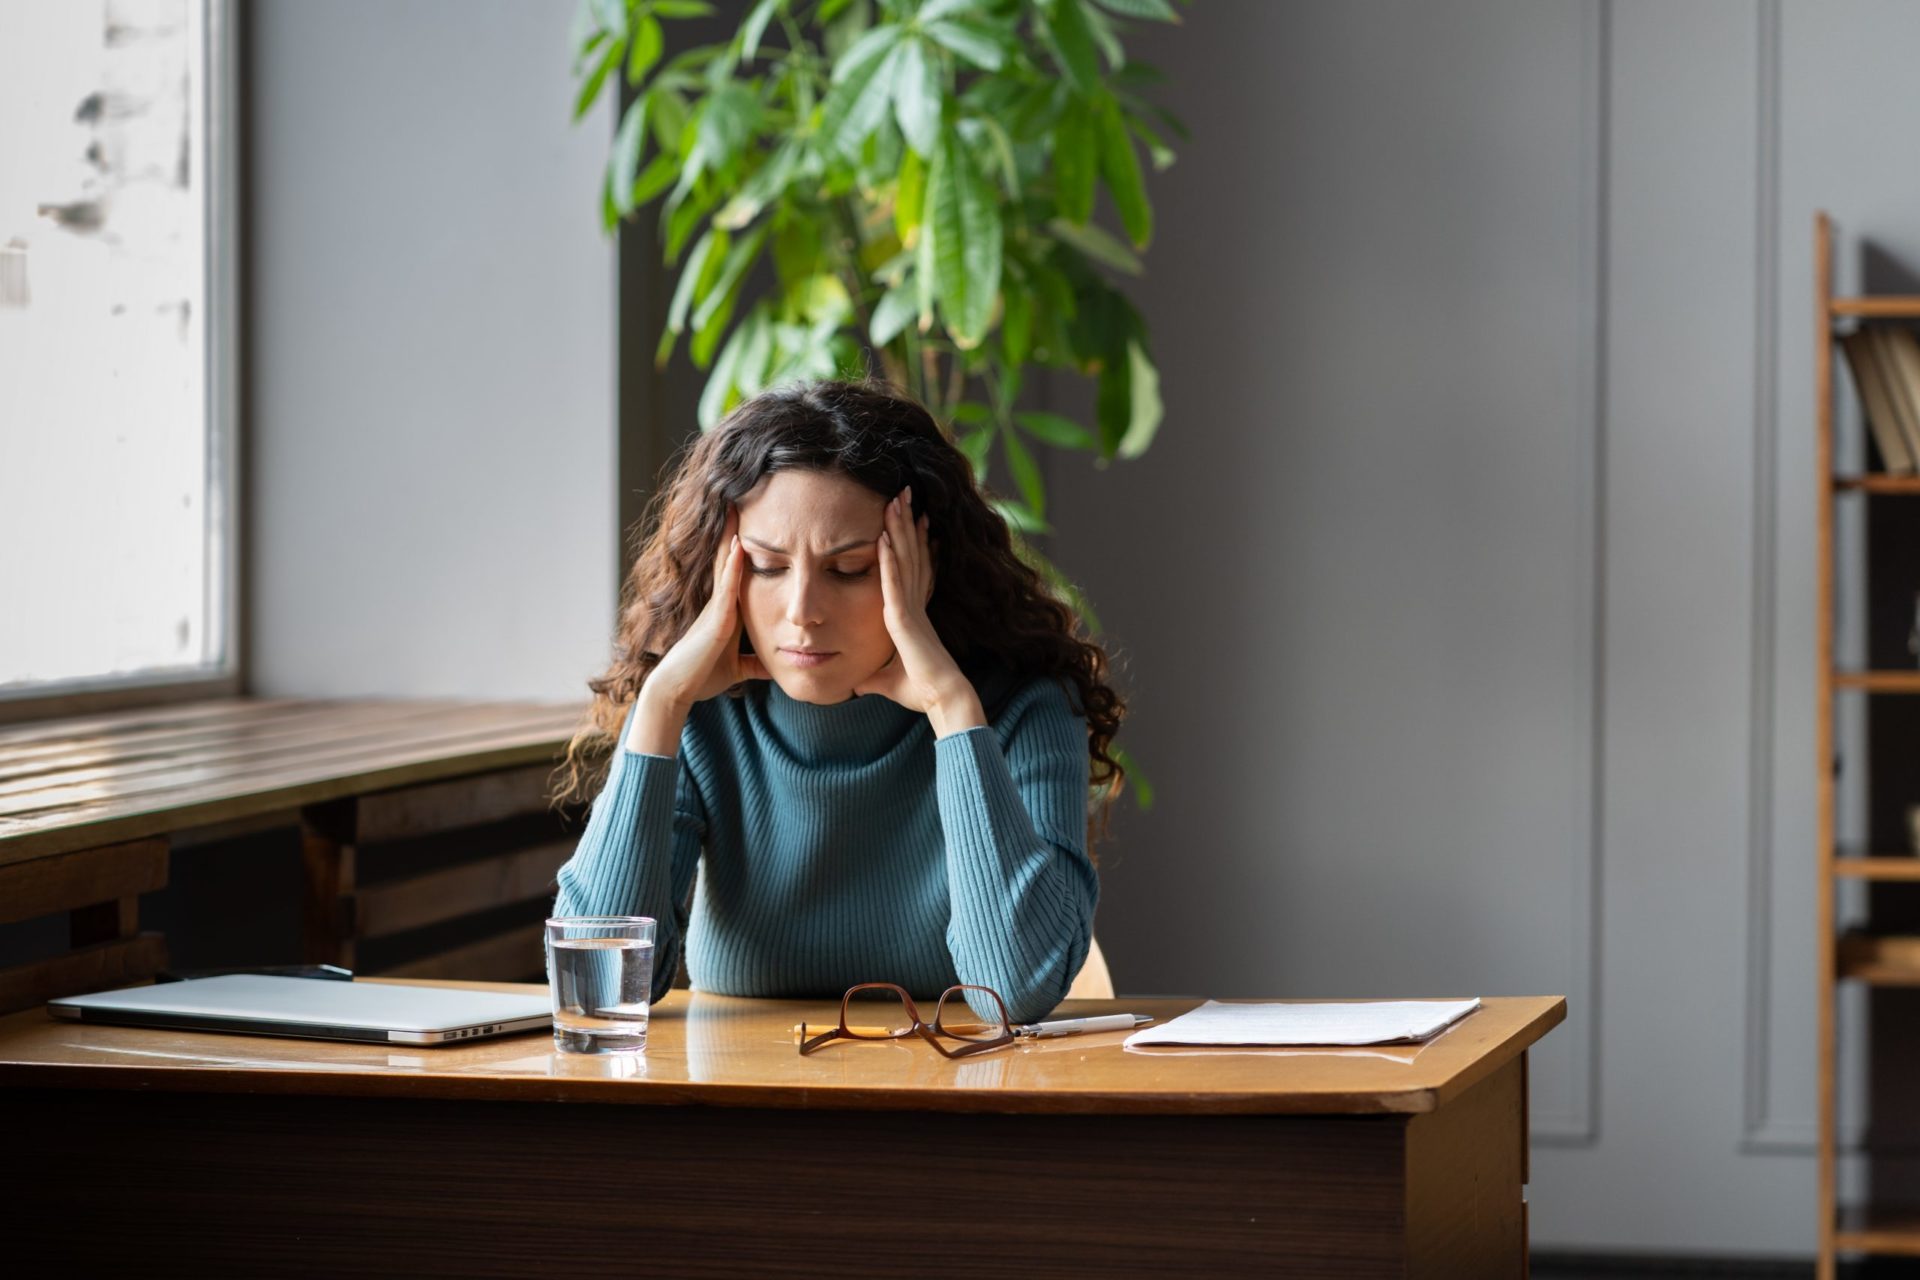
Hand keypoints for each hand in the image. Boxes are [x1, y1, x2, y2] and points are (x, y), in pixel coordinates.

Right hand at [627, 509, 768, 753]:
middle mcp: (720, 603)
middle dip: (735, 531)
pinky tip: (739, 546)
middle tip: (741, 497)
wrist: (678, 690)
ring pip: (725, 565)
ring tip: (738, 506)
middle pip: (729, 559)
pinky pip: (726, 588)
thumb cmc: (702, 676)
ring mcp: (716, 609)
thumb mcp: (738, 668)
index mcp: (726, 611)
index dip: (743, 547)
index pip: (737, 572)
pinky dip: (733, 566)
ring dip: (732, 537)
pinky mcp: (715, 621)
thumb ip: (755, 663)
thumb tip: (776, 666)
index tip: (755, 522)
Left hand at [854, 487, 985, 736]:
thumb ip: (874, 676)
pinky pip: (894, 582)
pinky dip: (889, 559)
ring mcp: (909, 608)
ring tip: (895, 499)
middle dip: (905, 523)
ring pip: (904, 560)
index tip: (910, 517)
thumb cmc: (922, 691)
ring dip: (899, 529)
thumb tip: (857, 682)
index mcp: (912, 612)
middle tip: (902, 492)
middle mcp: (914, 603)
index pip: (912, 567)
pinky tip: (884, 537)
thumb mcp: (887, 680)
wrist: (943, 699)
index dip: (911, 541)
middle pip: (910, 554)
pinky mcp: (903, 618)